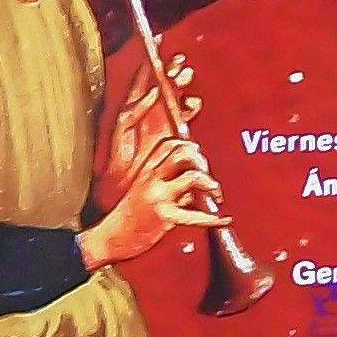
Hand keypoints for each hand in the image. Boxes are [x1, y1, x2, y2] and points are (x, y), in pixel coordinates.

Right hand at [82, 56, 222, 275]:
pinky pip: (195, 214)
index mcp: (147, 165)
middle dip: (200, 156)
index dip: (182, 114)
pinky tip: (226, 218)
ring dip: (210, 184)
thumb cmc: (130, 210)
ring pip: (193, 176)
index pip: (169, 136)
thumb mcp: (144, 183)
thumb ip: (166, 170)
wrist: (110, 237)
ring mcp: (157, 195)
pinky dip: (214, 218)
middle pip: (183, 149)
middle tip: (205, 169)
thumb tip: (192, 164)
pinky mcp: (164, 216)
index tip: (193, 99)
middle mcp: (151, 175)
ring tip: (216, 193)